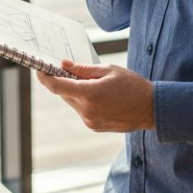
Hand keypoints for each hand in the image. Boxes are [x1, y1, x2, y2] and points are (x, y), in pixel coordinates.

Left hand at [36, 60, 155, 132]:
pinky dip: (85, 101)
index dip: (45, 78)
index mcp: (89, 94)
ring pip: (73, 103)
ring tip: (94, 83)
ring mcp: (90, 121)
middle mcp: (86, 111)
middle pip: (64, 94)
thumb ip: (83, 69)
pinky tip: (101, 96)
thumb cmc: (133, 86)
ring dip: (76, 92)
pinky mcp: (94, 127)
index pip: (57, 86)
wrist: (152, 109)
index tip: (40, 70)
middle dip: (64, 82)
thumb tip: (64, 66)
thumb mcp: (109, 70)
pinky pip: (82, 111)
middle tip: (69, 70)